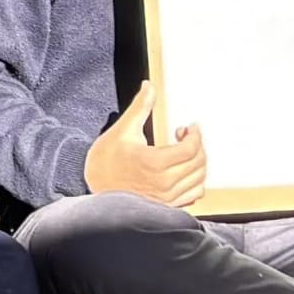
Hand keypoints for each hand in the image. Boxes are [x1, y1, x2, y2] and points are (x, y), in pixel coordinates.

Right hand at [82, 82, 206, 206]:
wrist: (94, 188)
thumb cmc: (105, 163)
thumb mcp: (121, 131)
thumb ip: (140, 107)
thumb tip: (149, 87)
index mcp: (155, 162)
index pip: (191, 148)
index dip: (195, 135)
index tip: (191, 127)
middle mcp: (164, 182)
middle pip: (198, 163)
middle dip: (198, 146)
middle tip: (186, 136)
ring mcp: (167, 197)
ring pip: (199, 179)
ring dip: (198, 163)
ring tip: (186, 153)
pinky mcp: (167, 206)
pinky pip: (194, 195)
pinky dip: (196, 182)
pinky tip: (185, 172)